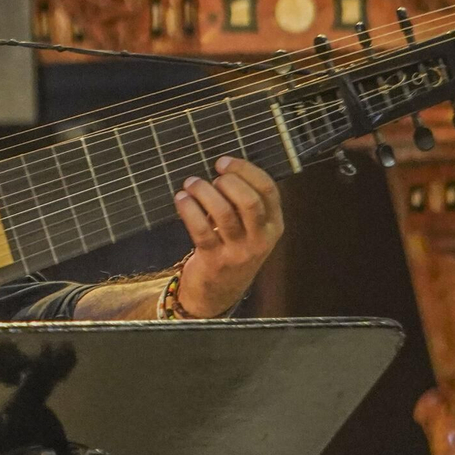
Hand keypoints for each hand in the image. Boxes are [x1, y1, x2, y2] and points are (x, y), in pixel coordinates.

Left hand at [173, 156, 283, 316]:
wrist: (219, 292)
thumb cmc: (233, 249)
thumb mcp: (250, 229)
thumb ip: (244, 202)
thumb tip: (222, 168)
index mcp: (273, 224)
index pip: (268, 189)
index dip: (245, 169)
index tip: (223, 162)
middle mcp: (260, 239)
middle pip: (249, 201)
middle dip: (228, 182)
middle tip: (211, 178)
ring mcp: (238, 252)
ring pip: (223, 213)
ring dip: (203, 192)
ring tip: (191, 184)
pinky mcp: (214, 260)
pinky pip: (201, 229)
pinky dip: (189, 210)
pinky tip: (181, 199)